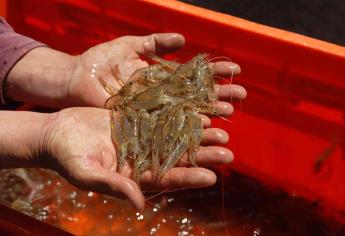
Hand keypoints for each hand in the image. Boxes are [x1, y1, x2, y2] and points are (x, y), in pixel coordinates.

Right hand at [41, 107, 234, 209]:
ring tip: (223, 131)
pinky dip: (181, 116)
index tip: (211, 177)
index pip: (167, 179)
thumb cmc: (68, 157)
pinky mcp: (137, 120)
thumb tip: (140, 203)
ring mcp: (142, 137)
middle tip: (228, 153)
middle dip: (203, 156)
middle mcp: (144, 157)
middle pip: (178, 158)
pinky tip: (200, 112)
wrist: (58, 132)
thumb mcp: (88, 173)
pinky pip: (164, 117)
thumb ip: (114, 186)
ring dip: (199, 135)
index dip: (189, 178)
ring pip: (176, 137)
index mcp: (135, 175)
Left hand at [67, 33, 246, 112]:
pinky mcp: (141, 124)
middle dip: (220, 94)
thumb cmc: (100, 61)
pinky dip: (185, 126)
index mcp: (161, 77)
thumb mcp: (129, 45)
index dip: (215, 73)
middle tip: (242, 95)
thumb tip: (184, 40)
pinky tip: (204, 125)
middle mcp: (162, 95)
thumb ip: (156, 44)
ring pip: (187, 112)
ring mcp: (153, 111)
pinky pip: (166, 126)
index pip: (195, 75)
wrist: (76, 79)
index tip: (236, 70)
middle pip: (196, 95)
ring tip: (230, 113)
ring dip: (209, 112)